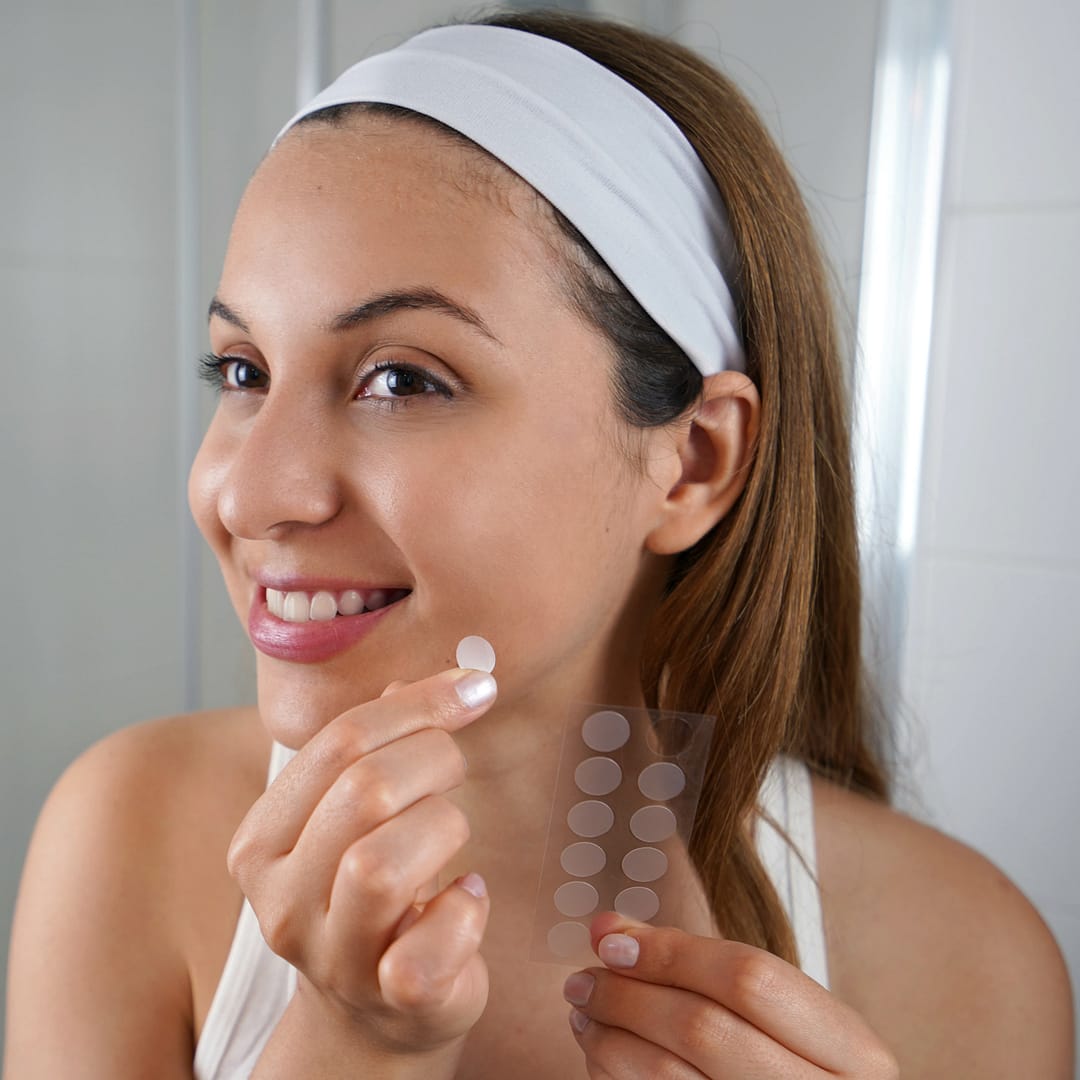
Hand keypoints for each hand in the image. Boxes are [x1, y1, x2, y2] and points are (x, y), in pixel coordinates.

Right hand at [227, 666, 497, 1055]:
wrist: (376, 1010)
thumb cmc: (374, 893)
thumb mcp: (360, 814)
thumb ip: (376, 747)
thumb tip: (410, 681)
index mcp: (262, 840)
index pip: (336, 742)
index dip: (417, 705)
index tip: (474, 688)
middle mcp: (281, 901)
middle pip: (364, 792)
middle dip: (434, 758)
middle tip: (458, 766)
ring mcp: (330, 957)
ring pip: (382, 865)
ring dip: (443, 828)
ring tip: (452, 836)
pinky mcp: (388, 998)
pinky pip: (430, 946)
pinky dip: (465, 911)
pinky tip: (466, 897)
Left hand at [563, 913, 898, 1077]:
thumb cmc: (801, 1069)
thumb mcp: (785, 1017)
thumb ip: (702, 965)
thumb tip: (610, 929)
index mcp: (855, 1053)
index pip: (749, 978)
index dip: (671, 953)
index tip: (612, 940)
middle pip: (702, 1029)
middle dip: (627, 996)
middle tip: (583, 980)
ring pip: (667, 1078)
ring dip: (609, 1038)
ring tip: (586, 1014)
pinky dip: (613, 1074)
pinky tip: (603, 1054)